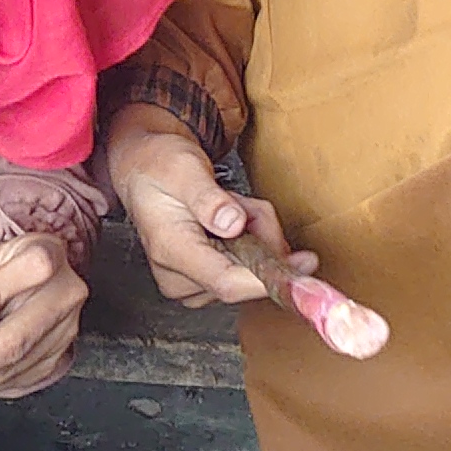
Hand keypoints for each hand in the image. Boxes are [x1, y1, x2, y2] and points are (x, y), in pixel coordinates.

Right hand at [102, 105, 309, 309]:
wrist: (144, 170)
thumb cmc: (160, 167)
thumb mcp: (184, 170)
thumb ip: (209, 199)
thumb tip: (232, 224)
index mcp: (171, 251)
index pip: (227, 283)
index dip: (268, 279)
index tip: (305, 266)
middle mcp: (179, 277)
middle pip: (247, 274)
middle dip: (261, 238)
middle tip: (243, 203)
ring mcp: (192, 283)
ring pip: (251, 270)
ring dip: (256, 236)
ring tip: (230, 206)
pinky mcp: (205, 282)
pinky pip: (247, 269)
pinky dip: (252, 242)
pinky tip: (231, 221)